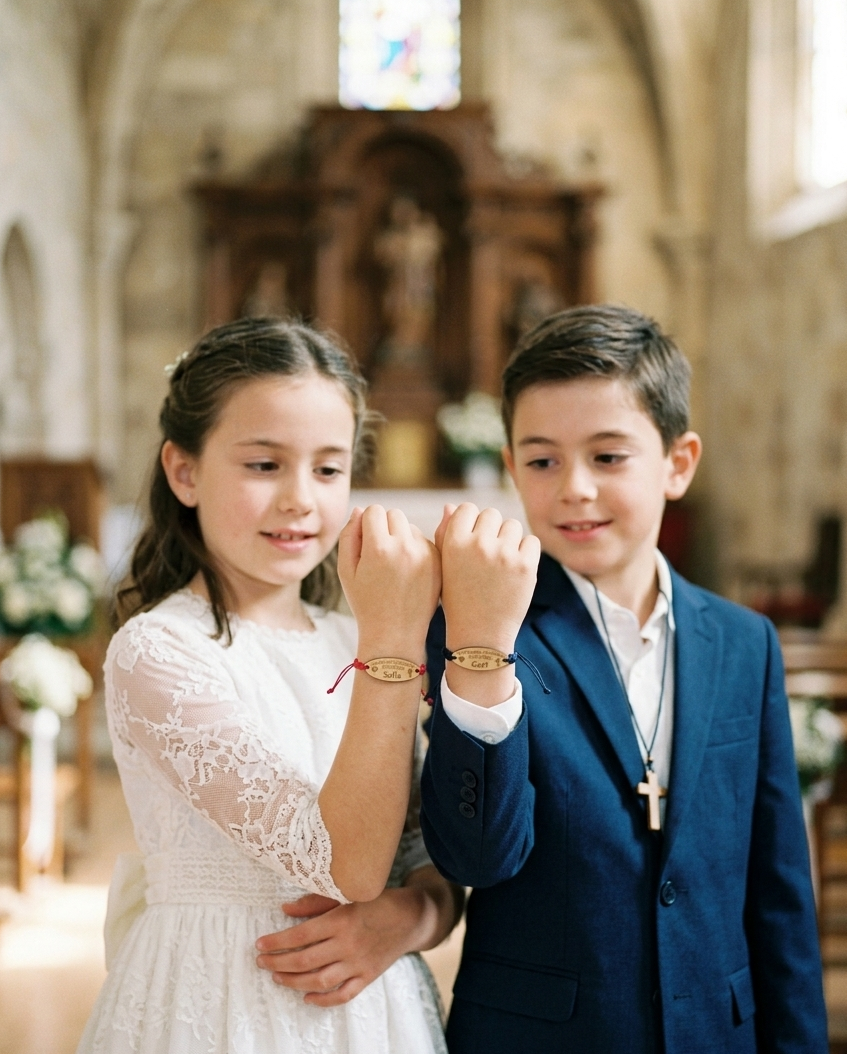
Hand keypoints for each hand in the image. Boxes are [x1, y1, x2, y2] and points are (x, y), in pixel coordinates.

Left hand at [255, 888, 434, 1006]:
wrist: (410, 917)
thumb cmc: (375, 901)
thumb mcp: (346, 893)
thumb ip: (315, 902)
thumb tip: (285, 909)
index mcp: (340, 919)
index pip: (300, 935)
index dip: (277, 941)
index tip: (259, 944)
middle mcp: (348, 944)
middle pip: (305, 960)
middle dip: (278, 962)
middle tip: (261, 962)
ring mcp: (358, 963)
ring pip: (319, 980)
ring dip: (294, 981)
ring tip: (277, 977)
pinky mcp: (368, 977)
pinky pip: (343, 995)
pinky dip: (323, 1000)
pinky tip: (307, 997)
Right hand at [338, 506, 440, 655]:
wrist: (395, 634)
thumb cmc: (366, 604)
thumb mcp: (346, 571)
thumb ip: (348, 536)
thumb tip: (360, 510)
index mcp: (379, 548)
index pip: (375, 511)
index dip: (367, 524)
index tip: (366, 541)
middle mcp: (405, 547)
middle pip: (394, 514)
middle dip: (385, 527)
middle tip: (380, 554)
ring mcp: (426, 555)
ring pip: (411, 527)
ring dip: (401, 537)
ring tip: (394, 566)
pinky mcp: (440, 562)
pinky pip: (425, 542)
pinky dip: (416, 550)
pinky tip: (409, 572)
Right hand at [435, 502, 539, 650]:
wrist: (479, 636)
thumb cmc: (457, 599)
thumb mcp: (443, 566)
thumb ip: (445, 534)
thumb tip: (451, 505)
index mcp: (453, 542)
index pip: (467, 509)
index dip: (470, 523)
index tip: (472, 541)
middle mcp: (478, 544)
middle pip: (491, 514)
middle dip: (491, 530)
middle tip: (488, 554)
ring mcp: (504, 555)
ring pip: (513, 526)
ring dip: (509, 539)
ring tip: (501, 563)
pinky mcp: (526, 566)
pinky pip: (531, 541)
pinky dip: (526, 552)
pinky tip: (515, 568)